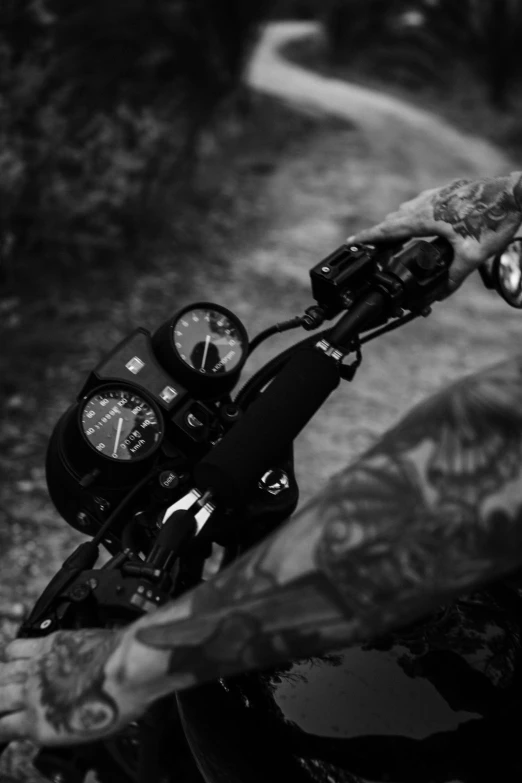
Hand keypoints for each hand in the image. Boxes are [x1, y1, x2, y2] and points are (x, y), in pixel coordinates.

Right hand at [0, 628, 148, 745]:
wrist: (128, 668)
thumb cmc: (118, 700)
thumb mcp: (83, 732)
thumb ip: (57, 726)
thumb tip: (53, 721)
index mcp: (40, 726)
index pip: (2, 729)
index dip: (3, 726)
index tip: (6, 722)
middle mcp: (31, 697)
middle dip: (1, 701)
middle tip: (7, 699)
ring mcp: (37, 668)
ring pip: (3, 674)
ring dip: (5, 678)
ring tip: (10, 679)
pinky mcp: (48, 643)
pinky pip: (16, 647)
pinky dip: (13, 652)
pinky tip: (19, 656)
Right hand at [349, 172, 521, 293]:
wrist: (516, 193)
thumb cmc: (494, 221)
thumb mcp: (472, 256)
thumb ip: (453, 277)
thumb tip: (440, 294)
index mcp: (427, 217)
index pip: (389, 229)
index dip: (369, 237)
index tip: (351, 242)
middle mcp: (429, 202)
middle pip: (396, 218)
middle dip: (382, 232)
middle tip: (371, 246)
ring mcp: (439, 193)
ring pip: (410, 208)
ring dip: (399, 222)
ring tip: (394, 235)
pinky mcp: (451, 190)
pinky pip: (424, 202)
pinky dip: (415, 213)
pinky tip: (425, 219)